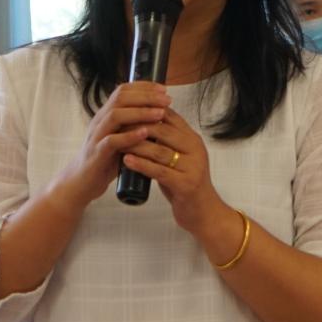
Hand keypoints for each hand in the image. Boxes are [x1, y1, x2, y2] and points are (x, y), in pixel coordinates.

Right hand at [59, 82, 169, 208]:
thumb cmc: (105, 159)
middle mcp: (100, 121)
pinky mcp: (97, 153)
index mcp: (106, 115)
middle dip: (146, 96)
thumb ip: (133, 125)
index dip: (144, 87)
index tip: (164, 89)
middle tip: (167, 100)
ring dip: (140, 113)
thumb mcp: (120, 137)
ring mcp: (97, 136)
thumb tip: (159, 113)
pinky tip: (145, 133)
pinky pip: (112, 141)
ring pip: (115, 115)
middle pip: (120, 98)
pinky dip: (129, 136)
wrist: (82, 182)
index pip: (123, 91)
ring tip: (160, 114)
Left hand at [123, 101, 232, 243]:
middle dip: (138, 126)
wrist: (204, 212)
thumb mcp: (179, 158)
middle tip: (117, 125)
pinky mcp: (186, 185)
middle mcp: (195, 150)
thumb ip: (166, 142)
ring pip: (160, 151)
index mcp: (193, 140)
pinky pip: (160, 171)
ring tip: (117, 142)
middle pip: (164, 130)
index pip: (170, 116)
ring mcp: (192, 167)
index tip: (126, 109)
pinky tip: (127, 160)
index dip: (147, 110)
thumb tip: (141, 124)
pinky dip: (141, 165)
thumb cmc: (185, 184)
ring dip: (136, 145)